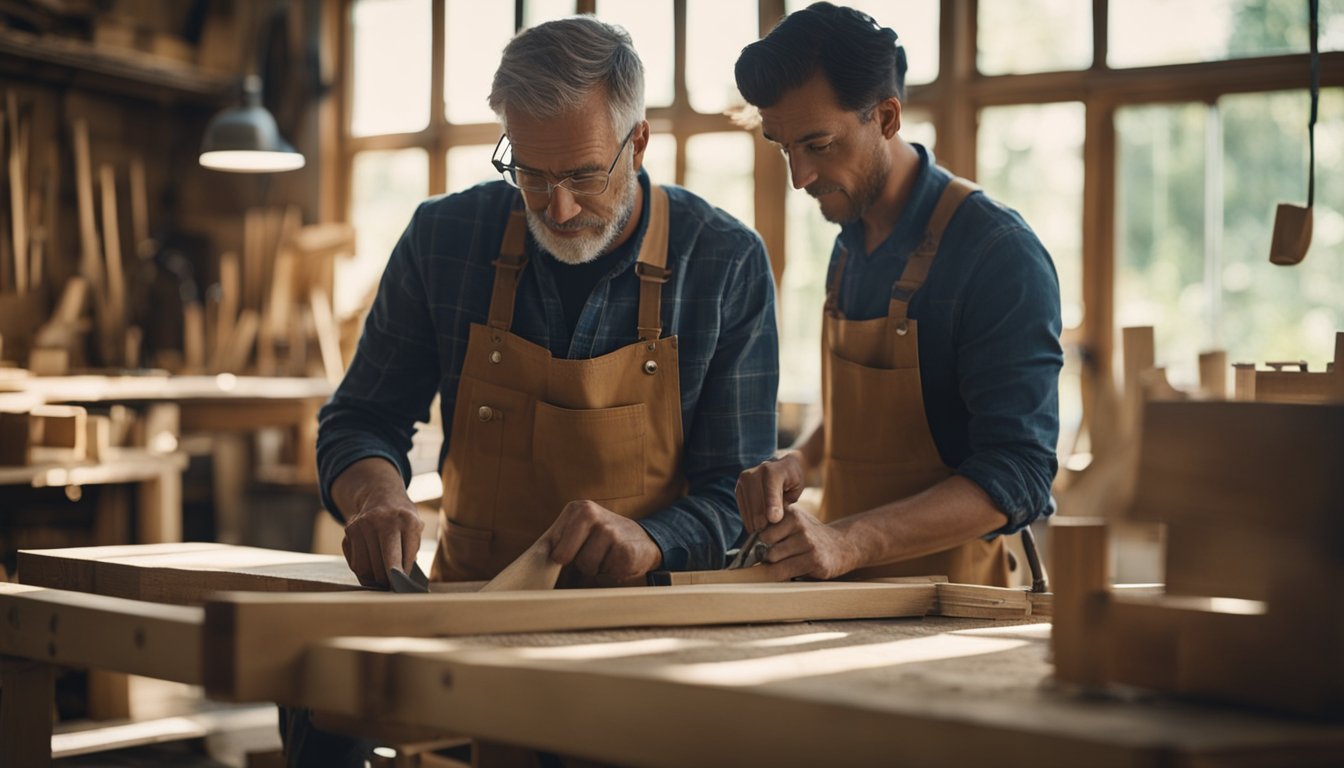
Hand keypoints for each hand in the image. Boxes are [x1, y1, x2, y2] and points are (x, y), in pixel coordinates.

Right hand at [341, 497, 423, 587]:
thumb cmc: (403, 519)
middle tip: (393, 586)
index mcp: (406, 520)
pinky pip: (355, 563)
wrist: (382, 496)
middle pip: (385, 566)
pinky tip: (372, 568)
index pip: (404, 559)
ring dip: (376, 579)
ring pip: (367, 568)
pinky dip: (364, 572)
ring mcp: (363, 525)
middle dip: (390, 581)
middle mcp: (382, 521)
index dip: (403, 577)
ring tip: (383, 579)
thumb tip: (404, 581)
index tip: (403, 587)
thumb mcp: (416, 529)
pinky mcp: (349, 531)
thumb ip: (411, 552)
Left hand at [545, 500, 661, 579]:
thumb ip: (556, 541)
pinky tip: (619, 560)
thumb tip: (531, 566)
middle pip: (565, 556)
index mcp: (578, 509)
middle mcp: (593, 515)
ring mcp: (611, 532)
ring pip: (587, 566)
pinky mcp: (626, 551)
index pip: (553, 545)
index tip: (571, 553)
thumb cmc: (602, 540)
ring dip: (597, 568)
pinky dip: (613, 572)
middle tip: (592, 553)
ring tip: (607, 556)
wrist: (644, 540)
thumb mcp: (579, 531)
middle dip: (577, 562)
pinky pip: (607, 572)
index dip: (561, 556)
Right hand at [735, 451, 806, 533]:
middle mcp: (754, 473)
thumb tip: (772, 519)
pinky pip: (743, 510)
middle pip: (756, 503)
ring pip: (748, 509)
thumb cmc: (792, 480)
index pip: (771, 490)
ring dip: (756, 523)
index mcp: (773, 470)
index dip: (772, 505)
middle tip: (772, 533)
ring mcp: (744, 480)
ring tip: (765, 532)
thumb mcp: (795, 489)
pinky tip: (757, 526)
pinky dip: (750, 520)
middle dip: (763, 520)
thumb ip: (785, 502)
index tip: (774, 520)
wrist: (780, 467)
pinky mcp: (738, 488)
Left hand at [756, 505, 858, 579]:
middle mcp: (801, 526)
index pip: (761, 531)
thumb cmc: (809, 536)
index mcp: (792, 514)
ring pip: (774, 562)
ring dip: (774, 567)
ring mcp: (809, 544)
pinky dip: (781, 575)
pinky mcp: (815, 562)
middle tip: (772, 558)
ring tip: (784, 563)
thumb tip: (746, 544)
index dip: (758, 543)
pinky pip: (785, 573)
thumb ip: (773, 527)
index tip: (760, 547)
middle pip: (766, 547)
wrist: (842, 546)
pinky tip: (792, 570)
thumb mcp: (794, 523)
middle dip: (765, 556)